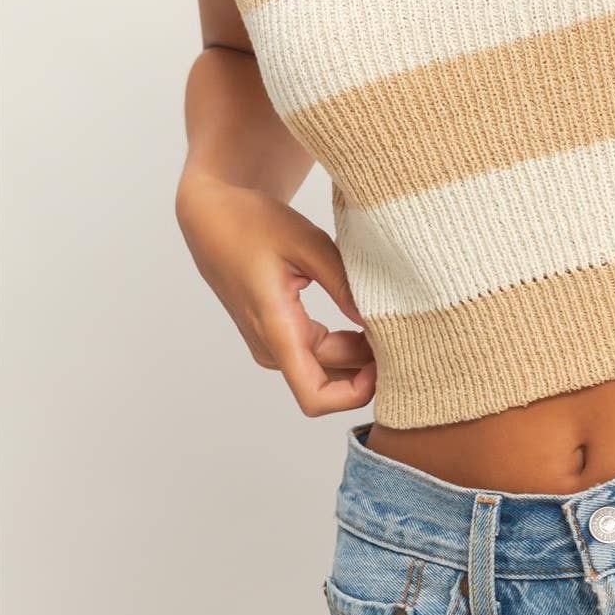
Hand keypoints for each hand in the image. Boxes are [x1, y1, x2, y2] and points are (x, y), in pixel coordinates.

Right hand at [175, 172, 375, 414]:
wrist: (212, 217)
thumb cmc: (253, 224)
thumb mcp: (307, 244)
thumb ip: (343, 285)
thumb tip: (378, 321)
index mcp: (276, 328)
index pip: (315, 396)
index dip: (354, 394)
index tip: (385, 363)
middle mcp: (271, 346)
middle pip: (330, 380)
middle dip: (368, 366)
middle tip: (403, 330)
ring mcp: (272, 343)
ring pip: (326, 367)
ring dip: (358, 354)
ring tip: (387, 317)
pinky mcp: (277, 334)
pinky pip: (317, 353)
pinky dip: (345, 343)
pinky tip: (366, 315)